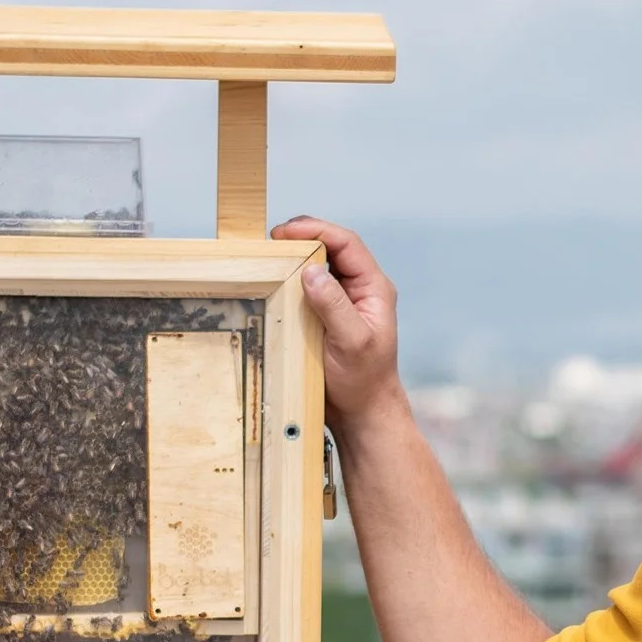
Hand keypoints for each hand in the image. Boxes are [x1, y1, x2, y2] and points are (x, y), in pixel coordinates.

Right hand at [270, 216, 405, 429]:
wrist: (362, 411)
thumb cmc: (363, 380)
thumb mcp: (351, 341)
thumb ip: (333, 305)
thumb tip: (311, 271)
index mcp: (374, 288)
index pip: (347, 244)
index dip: (317, 230)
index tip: (285, 232)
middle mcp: (360, 289)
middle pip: (331, 248)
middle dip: (302, 238)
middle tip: (271, 241)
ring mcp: (342, 301)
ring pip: (317, 266)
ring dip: (294, 258)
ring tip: (267, 256)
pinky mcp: (325, 315)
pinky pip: (306, 288)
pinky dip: (289, 281)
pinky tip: (272, 282)